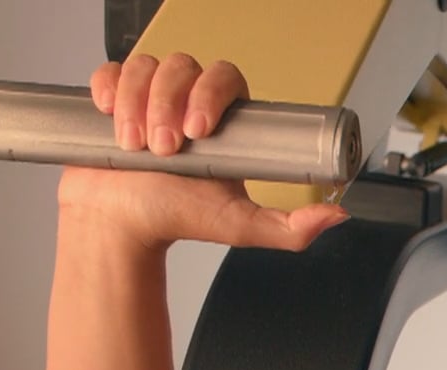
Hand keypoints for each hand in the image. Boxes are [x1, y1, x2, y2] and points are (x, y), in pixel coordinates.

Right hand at [56, 53, 350, 251]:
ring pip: (146, 67)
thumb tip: (337, 215)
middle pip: (183, 66)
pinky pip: (112, 70)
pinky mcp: (115, 95)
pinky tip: (110, 114)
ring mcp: (149, 96)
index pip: (226, 78)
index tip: (198, 130)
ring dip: (137, 104)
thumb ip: (290, 226)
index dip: (211, 94)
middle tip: (166, 148)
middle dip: (168, 103)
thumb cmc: (178, 218)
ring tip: (136, 148)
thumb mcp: (240, 225)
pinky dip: (109, 87)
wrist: (123, 225)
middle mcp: (187, 101)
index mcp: (224, 120)